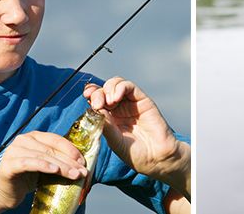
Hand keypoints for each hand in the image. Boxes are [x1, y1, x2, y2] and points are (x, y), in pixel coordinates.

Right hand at [0, 131, 88, 209]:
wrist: (5, 191)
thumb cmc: (28, 177)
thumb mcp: (47, 167)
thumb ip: (59, 162)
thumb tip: (81, 165)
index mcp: (34, 136)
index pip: (55, 139)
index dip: (70, 149)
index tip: (82, 161)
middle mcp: (23, 140)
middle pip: (51, 149)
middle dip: (69, 161)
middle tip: (82, 171)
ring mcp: (14, 151)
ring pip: (42, 156)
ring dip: (61, 166)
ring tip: (73, 174)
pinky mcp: (8, 165)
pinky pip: (28, 163)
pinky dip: (43, 165)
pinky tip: (54, 170)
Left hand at [84, 77, 189, 199]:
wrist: (157, 158)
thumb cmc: (136, 154)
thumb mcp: (115, 141)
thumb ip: (106, 125)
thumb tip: (94, 109)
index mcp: (109, 118)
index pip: (97, 100)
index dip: (91, 96)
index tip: (86, 98)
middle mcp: (119, 109)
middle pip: (104, 90)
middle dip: (97, 93)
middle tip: (97, 103)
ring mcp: (131, 103)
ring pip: (116, 84)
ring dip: (108, 89)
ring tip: (109, 101)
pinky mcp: (142, 100)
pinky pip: (129, 86)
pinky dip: (120, 87)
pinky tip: (116, 97)